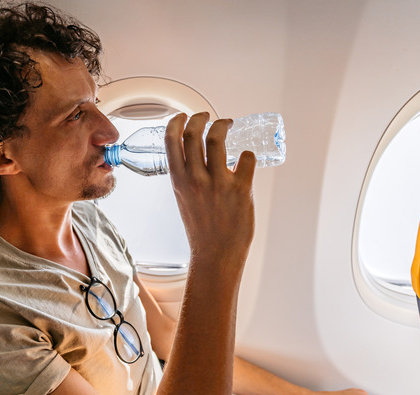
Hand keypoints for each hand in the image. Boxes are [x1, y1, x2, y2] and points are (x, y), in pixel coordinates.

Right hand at [164, 113, 255, 268]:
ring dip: (223, 125)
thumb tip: (197, 160)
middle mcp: (196, 178)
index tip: (183, 116)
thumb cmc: (201, 229)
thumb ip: (188, 178)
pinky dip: (248, 154)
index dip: (177, 122)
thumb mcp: (184, 199)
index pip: (171, 140)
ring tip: (228, 123)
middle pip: (194, 133)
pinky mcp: (241, 189)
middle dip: (201, 117)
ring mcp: (218, 183)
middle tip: (208, 116)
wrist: (216, 254)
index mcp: (178, 180)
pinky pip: (246, 158)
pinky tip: (246, 159)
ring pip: (218, 138)